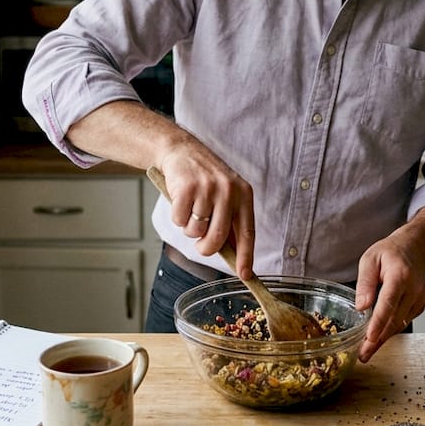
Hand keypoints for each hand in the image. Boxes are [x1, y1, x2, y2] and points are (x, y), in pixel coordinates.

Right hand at [154, 149, 255, 276]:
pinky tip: (180, 202)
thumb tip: (236, 256)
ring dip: (189, 229)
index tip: (245, 275)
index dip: (246, 256)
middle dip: (206, 248)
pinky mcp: (186, 188)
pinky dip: (177, 217)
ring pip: (196, 231)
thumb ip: (231, 221)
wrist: (181, 150)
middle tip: (201, 244)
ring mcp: (207, 188)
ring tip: (190, 210)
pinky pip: (179, 220)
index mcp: (243, 194)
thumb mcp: (226, 194)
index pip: (247, 232)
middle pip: (217, 237)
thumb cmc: (205, 178)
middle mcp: (228, 191)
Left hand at [353, 206, 424, 361]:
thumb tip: (361, 305)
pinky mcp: (420, 306)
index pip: (388, 303)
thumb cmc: (391, 253)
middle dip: (378, 339)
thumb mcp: (370, 259)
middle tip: (363, 354)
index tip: (369, 338)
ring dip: (383, 339)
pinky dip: (391, 330)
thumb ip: (365, 282)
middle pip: (394, 319)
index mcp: (400, 276)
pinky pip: (404, 321)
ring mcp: (418, 299)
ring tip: (367, 351)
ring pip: (400, 324)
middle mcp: (413, 290)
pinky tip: (378, 338)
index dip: (379, 323)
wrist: (416, 249)